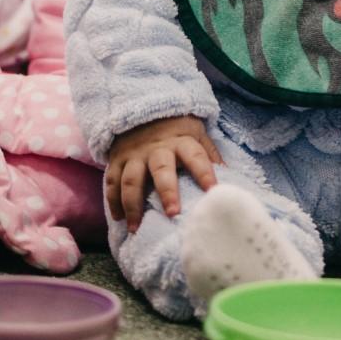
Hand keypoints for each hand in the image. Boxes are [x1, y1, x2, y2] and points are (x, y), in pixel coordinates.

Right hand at [105, 115, 222, 231]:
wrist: (143, 112)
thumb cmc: (177, 130)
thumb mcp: (197, 134)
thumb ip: (209, 154)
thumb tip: (228, 178)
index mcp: (182, 142)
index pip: (196, 157)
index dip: (205, 173)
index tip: (213, 191)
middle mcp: (157, 149)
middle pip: (161, 170)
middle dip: (167, 192)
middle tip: (172, 214)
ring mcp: (135, 155)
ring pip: (131, 180)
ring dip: (132, 204)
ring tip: (135, 227)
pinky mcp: (117, 160)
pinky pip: (112, 181)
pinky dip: (113, 200)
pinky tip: (118, 218)